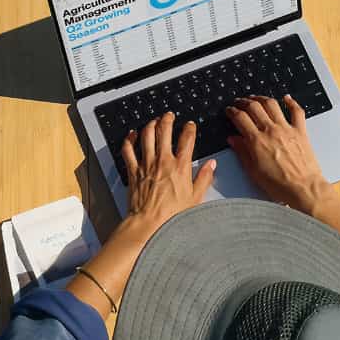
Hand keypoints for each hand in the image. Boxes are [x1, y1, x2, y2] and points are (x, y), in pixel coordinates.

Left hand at [120, 112, 217, 235]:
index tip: (190, 125)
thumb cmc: (172, 215)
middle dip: (168, 119)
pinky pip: (128, 150)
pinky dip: (129, 139)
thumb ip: (204, 178)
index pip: (187, 139)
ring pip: (146, 135)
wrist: (149, 223)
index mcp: (180, 166)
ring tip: (154, 120)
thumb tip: (211, 165)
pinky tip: (132, 134)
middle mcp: (163, 161)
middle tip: (169, 115)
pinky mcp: (133, 170)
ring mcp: (146, 164)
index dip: (189, 128)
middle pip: (164, 131)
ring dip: (150, 124)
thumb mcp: (195, 197)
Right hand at [226, 94, 332, 213]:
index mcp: (257, 141)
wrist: (303, 188)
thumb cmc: (280, 184)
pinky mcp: (300, 131)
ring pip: (272, 104)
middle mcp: (271, 131)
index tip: (230, 110)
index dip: (232, 111)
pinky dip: (291, 102)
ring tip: (256, 98)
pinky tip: (286, 98)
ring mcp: (286, 129)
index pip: (240, 118)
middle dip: (244, 102)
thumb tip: (233, 140)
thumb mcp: (253, 171)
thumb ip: (242, 152)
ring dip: (262, 98)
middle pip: (254, 107)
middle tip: (240, 102)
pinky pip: (296, 111)